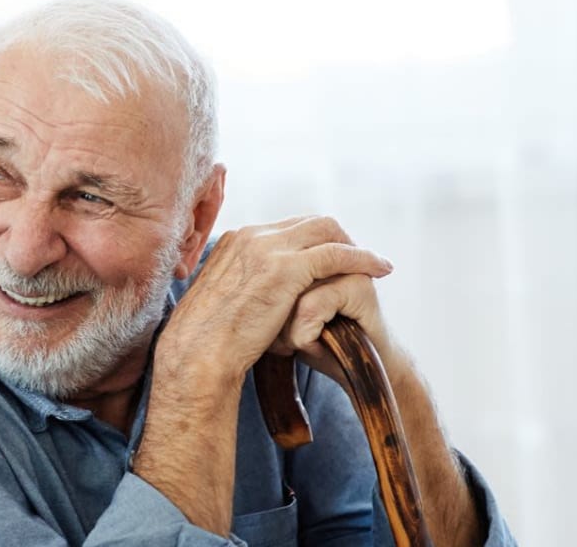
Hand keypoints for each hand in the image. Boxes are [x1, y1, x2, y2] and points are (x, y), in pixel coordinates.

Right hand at [155, 215, 393, 382]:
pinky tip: (379, 269)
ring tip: (376, 264)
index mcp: (236, 240)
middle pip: (310, 222)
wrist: (197, 353)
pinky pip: (336, 254)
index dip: (316, 241)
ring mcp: (268, 248)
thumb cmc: (205, 341)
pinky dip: (362, 258)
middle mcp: (251, 236)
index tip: (333, 258)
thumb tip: (255, 296)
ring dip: (356, 245)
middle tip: (360, 259)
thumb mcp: (221, 301)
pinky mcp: (286, 269)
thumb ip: (241, 287)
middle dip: (339, 237)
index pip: (287, 228)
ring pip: (327, 231)